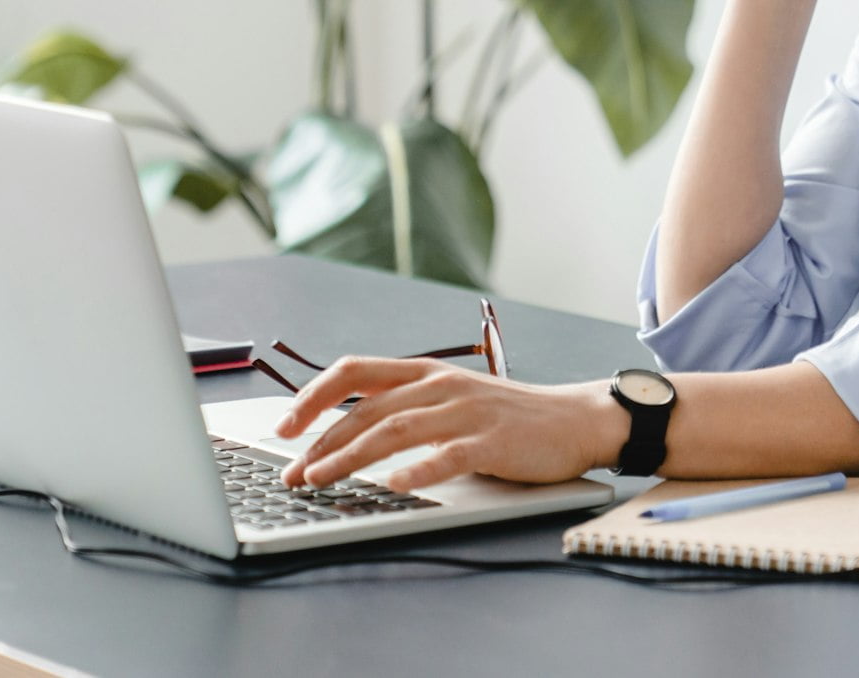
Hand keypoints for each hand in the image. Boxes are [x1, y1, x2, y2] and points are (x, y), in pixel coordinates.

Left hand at [273, 358, 625, 491]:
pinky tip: (394, 485)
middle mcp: (441, 386)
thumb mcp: (450, 400)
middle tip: (292, 474)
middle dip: (322, 443)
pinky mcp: (493, 440)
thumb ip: (406, 408)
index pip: (355, 371)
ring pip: (397, 429)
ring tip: (321, 480)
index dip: (314, 395)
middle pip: (368, 409)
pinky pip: (449, 455)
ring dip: (352, 456)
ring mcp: (467, 411)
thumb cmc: (508, 418)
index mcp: (426, 373)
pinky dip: (418, 470)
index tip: (284, 427)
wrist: (574, 420)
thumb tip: (344, 434)